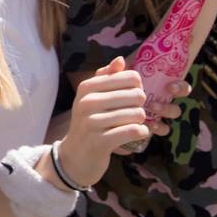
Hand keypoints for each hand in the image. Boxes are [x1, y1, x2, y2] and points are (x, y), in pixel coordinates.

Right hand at [58, 57, 149, 186]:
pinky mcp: (101, 141)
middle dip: (140, 106)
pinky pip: (134, 131)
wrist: (75, 155)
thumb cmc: (88, 123)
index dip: (137, 87)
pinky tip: (136, 134)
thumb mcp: (91, 98)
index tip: (131, 98)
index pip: (129, 77)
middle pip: (136, 95)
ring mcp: (92, 122)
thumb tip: (121, 60)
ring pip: (137, 114)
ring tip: (132, 124)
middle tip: (132, 114)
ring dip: (140, 121)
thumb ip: (106, 78)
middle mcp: (87, 102)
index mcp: (87, 87)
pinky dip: (141, 133)